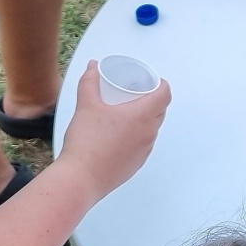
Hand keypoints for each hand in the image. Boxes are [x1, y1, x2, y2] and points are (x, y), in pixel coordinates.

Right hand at [59, 62, 170, 203]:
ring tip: (126, 115)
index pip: (165, 95)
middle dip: (153, 100)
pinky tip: (119, 137)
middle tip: (136, 94)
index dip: (162, 85)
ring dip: (145, 120)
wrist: (80, 178)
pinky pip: (143, 146)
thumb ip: (89, 82)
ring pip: (152, 130)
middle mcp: (148, 134)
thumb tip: (93, 67)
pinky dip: (137, 137)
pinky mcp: (136, 165)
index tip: (153, 81)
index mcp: (142, 116)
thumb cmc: (86, 142)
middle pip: (161, 112)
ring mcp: (144, 152)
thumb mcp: (86, 105)